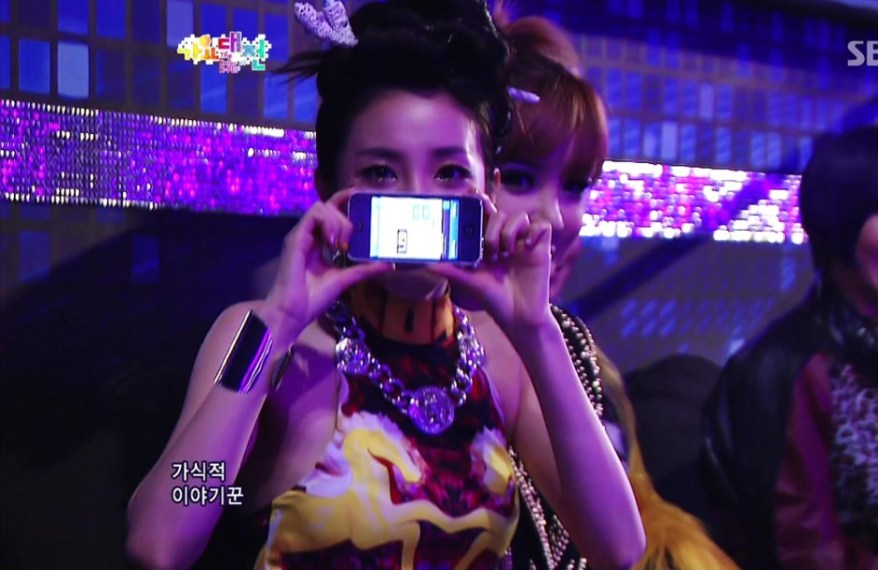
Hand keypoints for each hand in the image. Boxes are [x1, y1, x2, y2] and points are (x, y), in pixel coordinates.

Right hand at [258, 189, 391, 341]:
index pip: (329, 212)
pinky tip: (332, 242)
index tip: (359, 195)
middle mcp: (307, 235)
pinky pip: (312, 216)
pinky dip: (327, 224)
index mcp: (317, 242)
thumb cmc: (313, 298)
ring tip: (340, 244)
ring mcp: (300, 235)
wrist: (293, 312)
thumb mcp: (345, 279)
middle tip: (349, 243)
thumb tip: (388, 264)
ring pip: (320, 207)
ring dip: (336, 221)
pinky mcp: (295, 238)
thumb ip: (364, 269)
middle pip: (327, 207)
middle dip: (344, 219)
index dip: (343, 199)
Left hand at [428, 196, 552, 330]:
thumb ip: (451, 269)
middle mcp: (506, 239)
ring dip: (509, 232)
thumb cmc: (496, 300)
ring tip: (505, 253)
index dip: (479, 202)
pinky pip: (540, 225)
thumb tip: (426, 263)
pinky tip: (525, 248)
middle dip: (492, 229)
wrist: (518, 316)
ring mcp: (524, 242)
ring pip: (518, 217)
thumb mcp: (470, 281)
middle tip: (491, 252)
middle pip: (500, 215)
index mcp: (489, 244)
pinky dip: (533, 232)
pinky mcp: (541, 247)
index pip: (485, 216)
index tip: (470, 191)